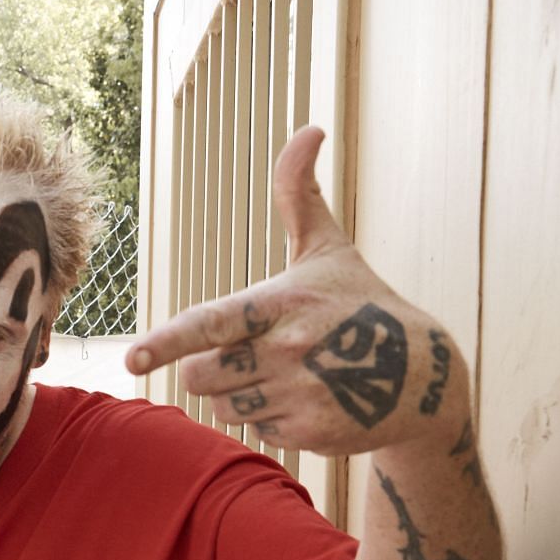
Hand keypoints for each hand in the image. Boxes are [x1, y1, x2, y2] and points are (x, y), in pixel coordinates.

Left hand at [127, 127, 464, 453]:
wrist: (427, 376)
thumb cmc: (363, 304)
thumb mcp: (330, 249)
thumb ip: (300, 196)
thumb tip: (309, 128)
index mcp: (281, 302)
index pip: (210, 322)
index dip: (165, 342)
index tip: (132, 359)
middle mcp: (288, 348)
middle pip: (198, 374)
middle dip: (208, 368)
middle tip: (249, 356)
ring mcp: (300, 392)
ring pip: (222, 405)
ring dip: (240, 395)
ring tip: (285, 376)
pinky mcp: (311, 431)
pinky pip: (257, 430)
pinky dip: (272, 421)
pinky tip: (308, 400)